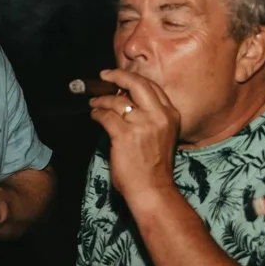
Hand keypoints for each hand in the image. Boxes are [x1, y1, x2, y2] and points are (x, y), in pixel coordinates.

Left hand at [90, 69, 181, 206]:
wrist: (153, 189)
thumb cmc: (154, 167)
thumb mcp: (162, 135)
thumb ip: (149, 117)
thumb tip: (124, 99)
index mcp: (171, 115)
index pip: (152, 87)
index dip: (133, 79)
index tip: (119, 77)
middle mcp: (159, 116)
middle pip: (137, 84)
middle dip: (118, 76)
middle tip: (104, 76)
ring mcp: (142, 124)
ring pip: (116, 101)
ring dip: (101, 100)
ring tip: (94, 103)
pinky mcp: (125, 135)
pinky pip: (106, 116)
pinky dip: (97, 114)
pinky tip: (94, 116)